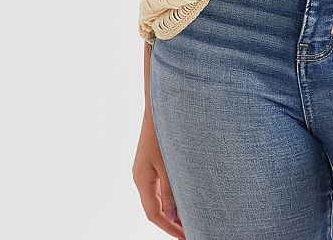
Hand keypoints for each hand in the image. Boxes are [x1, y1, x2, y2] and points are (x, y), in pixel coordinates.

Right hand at [132, 109, 185, 237]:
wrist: (158, 105)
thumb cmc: (163, 131)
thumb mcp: (168, 163)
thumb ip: (171, 191)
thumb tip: (173, 217)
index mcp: (142, 180)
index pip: (154, 214)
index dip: (168, 228)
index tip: (184, 237)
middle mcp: (141, 177)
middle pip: (155, 208)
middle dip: (171, 222)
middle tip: (190, 232)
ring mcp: (146, 170)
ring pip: (158, 198)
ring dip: (172, 210)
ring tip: (191, 219)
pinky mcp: (152, 162)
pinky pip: (161, 186)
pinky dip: (172, 196)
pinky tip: (185, 198)